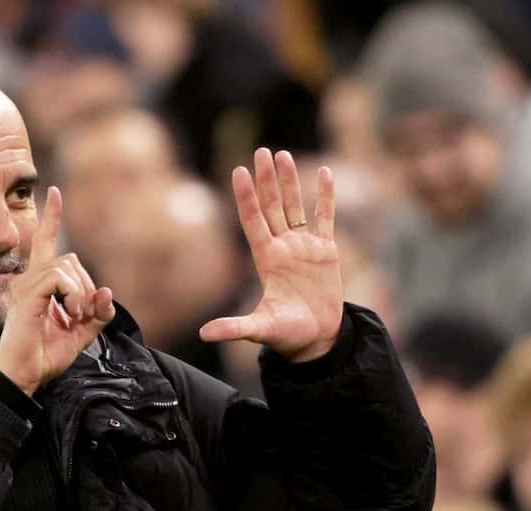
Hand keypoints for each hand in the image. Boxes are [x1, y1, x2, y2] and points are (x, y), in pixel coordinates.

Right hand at [0, 187, 115, 394]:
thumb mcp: (80, 334)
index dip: (51, 218)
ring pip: (67, 266)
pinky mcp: (28, 294)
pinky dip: (74, 295)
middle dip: (85, 285)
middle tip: (83, 315)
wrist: (23, 376)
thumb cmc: (44, 357)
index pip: (45, 243)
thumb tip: (106, 292)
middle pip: (69, 259)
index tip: (54, 193)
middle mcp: (28, 280)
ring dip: (80, 293)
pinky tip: (71, 315)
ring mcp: (25, 285)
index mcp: (38, 285)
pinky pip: (59, 278)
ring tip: (75, 318)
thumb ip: (96, 313)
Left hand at [200, 148, 342, 361]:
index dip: (246, 197)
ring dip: (290, 182)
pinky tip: (324, 173)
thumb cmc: (286, 335)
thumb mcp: (259, 330)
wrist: (316, 340)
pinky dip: (325, 196)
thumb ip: (234, 328)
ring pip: (295, 206)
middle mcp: (282, 248)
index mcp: (266, 260)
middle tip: (261, 151)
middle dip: (267, 180)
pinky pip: (325, 217)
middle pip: (272, 206)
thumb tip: (204, 334)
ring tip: (282, 154)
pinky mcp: (326, 251)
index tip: (238, 171)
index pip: (253, 221)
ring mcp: (304, 247)